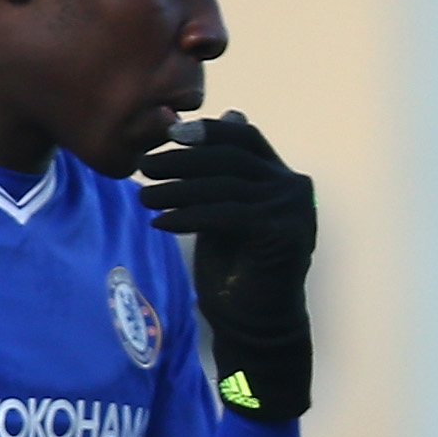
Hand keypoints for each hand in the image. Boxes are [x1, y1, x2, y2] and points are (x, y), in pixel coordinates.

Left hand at [138, 112, 314, 420]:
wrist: (256, 323)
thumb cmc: (236, 268)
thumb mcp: (225, 211)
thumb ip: (224, 172)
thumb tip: (230, 113)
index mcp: (282, 176)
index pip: (245, 138)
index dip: (208, 131)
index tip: (170, 134)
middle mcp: (293, 188)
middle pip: (232, 157)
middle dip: (183, 160)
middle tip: (145, 167)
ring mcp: (293, 210)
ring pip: (225, 186)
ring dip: (178, 189)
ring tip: (144, 196)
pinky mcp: (282, 232)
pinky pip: (226, 214)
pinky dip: (189, 217)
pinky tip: (160, 223)